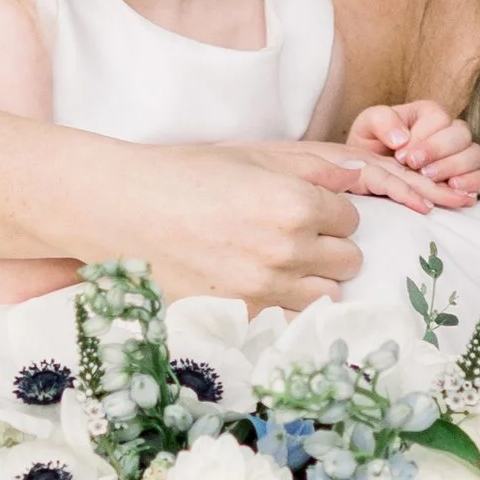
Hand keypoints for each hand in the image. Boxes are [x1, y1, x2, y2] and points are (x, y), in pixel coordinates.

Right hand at [95, 144, 361, 310]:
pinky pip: (293, 321)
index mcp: (295, 204)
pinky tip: (265, 289)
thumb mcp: (251, 158)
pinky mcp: (241, 315)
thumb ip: (313, 169)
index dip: (329, 213)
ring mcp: (265, 289)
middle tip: (295, 238)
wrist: (122, 211)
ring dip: (313, 281)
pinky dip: (288, 308)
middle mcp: (288, 250)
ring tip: (280, 265)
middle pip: (348, 261)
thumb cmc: (183, 175)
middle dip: (328, 248)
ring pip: (327, 296)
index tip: (304, 210)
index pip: (351, 219)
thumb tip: (357, 177)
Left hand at [347, 100, 479, 209]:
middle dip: (438, 152)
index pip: (440, 119)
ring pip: (475, 155)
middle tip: (414, 167)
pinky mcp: (466, 177)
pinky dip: (472, 184)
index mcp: (429, 114)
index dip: (423, 138)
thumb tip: (402, 137)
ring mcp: (461, 155)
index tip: (402, 156)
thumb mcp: (367, 126)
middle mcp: (449, 131)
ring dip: (454, 167)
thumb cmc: (372, 145)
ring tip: (430, 179)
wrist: (371, 170)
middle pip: (461, 135)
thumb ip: (381, 120)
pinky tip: (453, 190)